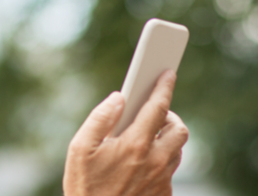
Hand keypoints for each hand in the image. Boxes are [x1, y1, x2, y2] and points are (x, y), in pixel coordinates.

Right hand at [63, 71, 188, 195]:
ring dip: (165, 140)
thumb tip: (118, 99)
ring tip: (144, 138)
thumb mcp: (79, 150)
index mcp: (135, 145)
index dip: (164, 86)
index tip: (168, 73)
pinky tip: (141, 164)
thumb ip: (100, 118)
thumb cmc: (85, 188)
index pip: (158, 106)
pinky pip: (170, 171)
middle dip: (169, 117)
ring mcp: (162, 180)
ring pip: (177, 151)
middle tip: (152, 114)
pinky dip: (160, 161)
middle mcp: (155, 161)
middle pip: (178, 129)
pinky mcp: (163, 194)